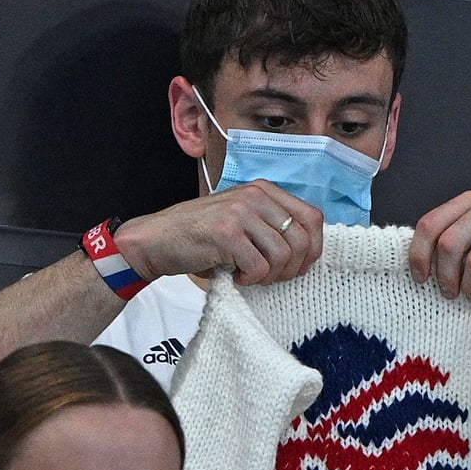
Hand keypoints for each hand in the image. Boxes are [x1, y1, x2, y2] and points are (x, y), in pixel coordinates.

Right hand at [113, 183, 323, 286]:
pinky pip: (259, 267)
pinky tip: (236, 276)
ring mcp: (240, 213)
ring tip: (250, 275)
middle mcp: (256, 196)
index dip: (313, 248)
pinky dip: (251, 279)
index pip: (313, 217)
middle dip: (293, 268)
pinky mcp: (226, 233)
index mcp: (264, 190)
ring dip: (270, 276)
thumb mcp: (243, 220)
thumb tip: (308, 252)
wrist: (157, 239)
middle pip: (302, 240)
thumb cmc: (203, 236)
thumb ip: (272, 226)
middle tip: (271, 277)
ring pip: (283, 256)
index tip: (298, 267)